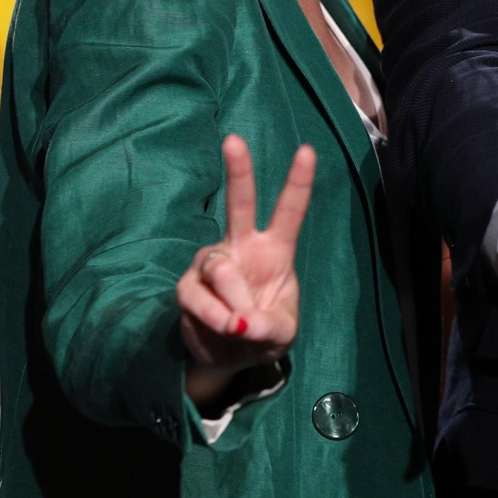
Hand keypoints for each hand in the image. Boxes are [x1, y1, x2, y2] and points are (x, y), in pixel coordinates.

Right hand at [177, 135, 314, 400]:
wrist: (227, 358)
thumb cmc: (263, 334)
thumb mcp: (280, 334)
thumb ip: (267, 326)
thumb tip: (240, 322)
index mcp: (276, 249)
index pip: (289, 211)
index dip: (298, 182)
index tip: (308, 151)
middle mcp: (242, 245)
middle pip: (239, 203)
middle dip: (238, 170)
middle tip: (233, 140)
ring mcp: (213, 262)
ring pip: (219, 268)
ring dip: (231, 302)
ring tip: (237, 327)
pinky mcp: (189, 284)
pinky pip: (197, 295)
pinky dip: (212, 316)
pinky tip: (221, 328)